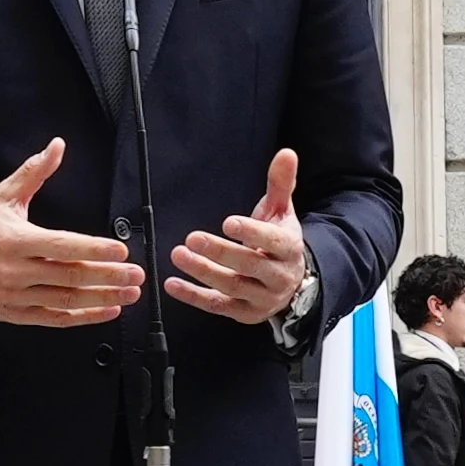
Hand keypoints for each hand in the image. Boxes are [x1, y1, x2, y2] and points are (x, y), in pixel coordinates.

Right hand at [0, 139, 139, 326]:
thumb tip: (56, 147)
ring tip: (129, 293)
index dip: (94, 249)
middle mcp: (17, 270)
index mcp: (16, 240)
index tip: (120, 251)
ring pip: (66, 301)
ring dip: (102, 298)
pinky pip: (54, 319)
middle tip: (136, 275)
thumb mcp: (3, 197)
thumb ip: (34, 173)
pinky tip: (106, 310)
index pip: (62, 246)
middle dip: (108, 277)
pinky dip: (83, 317)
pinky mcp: (15, 314)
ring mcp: (16, 295)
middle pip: (70, 276)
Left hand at [166, 148, 313, 324]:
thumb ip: (280, 183)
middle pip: (249, 265)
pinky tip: (173, 284)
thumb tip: (286, 153)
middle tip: (192, 238)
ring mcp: (261, 298)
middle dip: (220, 252)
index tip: (228, 222)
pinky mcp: (243, 313)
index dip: (251, 233)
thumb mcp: (281, 212)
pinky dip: (193, 297)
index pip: (272, 242)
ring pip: (231, 286)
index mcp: (288, 249)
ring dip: (203, 272)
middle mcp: (278, 277)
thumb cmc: (279, 242)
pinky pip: (217, 306)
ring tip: (179, 254)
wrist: (291, 283)